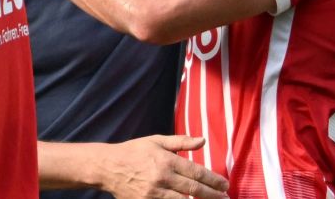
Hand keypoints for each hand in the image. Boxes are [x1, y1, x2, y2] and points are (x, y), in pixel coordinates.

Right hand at [98, 135, 228, 198]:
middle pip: (194, 189)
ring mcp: (154, 193)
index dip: (213, 180)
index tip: (225, 185)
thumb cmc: (134, 151)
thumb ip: (181, 142)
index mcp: (166, 160)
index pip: (196, 172)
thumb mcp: (157, 141)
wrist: (108, 168)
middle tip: (226, 198)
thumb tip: (203, 141)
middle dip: (213, 195)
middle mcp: (162, 177)